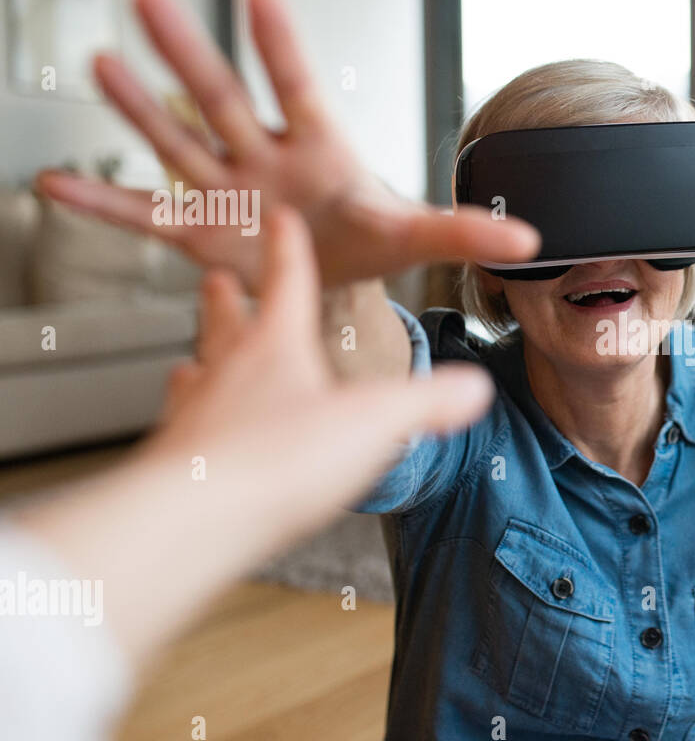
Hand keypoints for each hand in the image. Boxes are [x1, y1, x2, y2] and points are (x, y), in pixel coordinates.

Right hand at [34, 0, 537, 288]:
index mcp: (318, 150)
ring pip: (177, 141)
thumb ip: (467, 230)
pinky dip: (103, 204)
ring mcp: (226, 190)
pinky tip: (58, 183)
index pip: (297, 87)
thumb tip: (529, 239)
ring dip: (139, 107)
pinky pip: (143, 215)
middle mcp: (263, 158)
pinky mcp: (200, 233)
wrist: (332, 275)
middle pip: (223, 98)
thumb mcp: (419, 235)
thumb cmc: (370, 238)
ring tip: (101, 62)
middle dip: (190, 55)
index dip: (280, 43)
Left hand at [144, 203, 495, 541]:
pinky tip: (196, 441)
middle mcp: (226, 373)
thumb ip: (428, 401)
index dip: (288, 250)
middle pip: (226, 324)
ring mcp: (193, 417)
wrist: (193, 519)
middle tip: (216, 281)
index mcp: (276, 348)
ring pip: (194, 376)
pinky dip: (190, 426)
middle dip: (226, 301)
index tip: (280, 221)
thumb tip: (474, 387)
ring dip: (198, 364)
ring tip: (190, 363)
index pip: (287, 284)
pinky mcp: (174, 465)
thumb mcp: (375, 422)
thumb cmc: (278, 460)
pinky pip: (181, 432)